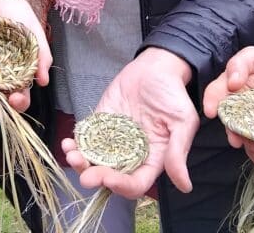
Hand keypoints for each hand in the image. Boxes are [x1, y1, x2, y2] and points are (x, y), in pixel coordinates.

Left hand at [63, 47, 197, 197]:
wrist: (155, 67)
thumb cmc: (173, 94)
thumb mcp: (183, 122)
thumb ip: (178, 152)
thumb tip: (185, 186)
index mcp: (151, 159)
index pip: (135, 184)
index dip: (122, 186)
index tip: (109, 178)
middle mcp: (130, 155)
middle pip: (110, 176)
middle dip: (96, 177)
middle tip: (86, 175)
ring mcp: (112, 140)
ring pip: (93, 161)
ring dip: (81, 163)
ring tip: (72, 155)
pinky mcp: (99, 125)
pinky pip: (85, 140)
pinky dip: (75, 144)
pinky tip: (68, 143)